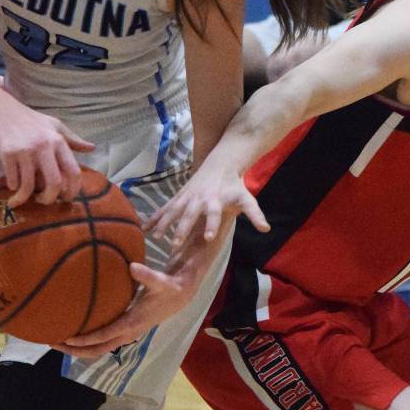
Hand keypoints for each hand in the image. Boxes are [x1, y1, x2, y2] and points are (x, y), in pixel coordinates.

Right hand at [0, 88, 94, 205]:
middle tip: (44, 202)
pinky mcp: (7, 153)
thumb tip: (92, 148)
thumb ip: (73, 139)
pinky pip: (13, 181)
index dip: (73, 190)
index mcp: (58, 140)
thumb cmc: (29, 119)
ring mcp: (25, 150)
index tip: (66, 199)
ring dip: (25, 198)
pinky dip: (13, 188)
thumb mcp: (54, 125)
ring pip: (29, 186)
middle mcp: (44, 145)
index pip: (73, 172)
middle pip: (54, 183)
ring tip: (22, 199)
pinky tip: (12, 187)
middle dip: (49, 199)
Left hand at [60, 253, 204, 358]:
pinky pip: (102, 340)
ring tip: (56, 339)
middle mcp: (126, 333)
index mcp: (131, 324)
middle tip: (51, 342)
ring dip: (77, 348)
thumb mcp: (161, 281)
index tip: (66, 338)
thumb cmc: (169, 287)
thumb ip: (147, 275)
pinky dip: (87, 340)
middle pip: (96, 350)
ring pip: (98, 348)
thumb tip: (132, 266)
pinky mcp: (124, 329)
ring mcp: (125, 333)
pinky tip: (75, 329)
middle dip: (74, 350)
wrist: (180, 295)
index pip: (104, 336)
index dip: (85, 339)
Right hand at [145, 162, 266, 247]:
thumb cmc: (233, 185)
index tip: (209, 238)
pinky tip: (143, 228)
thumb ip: (254, 214)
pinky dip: (154, 217)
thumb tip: (265, 229)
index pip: (214, 215)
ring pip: (172, 211)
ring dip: (164, 224)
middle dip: (182, 229)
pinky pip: (164, 208)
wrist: (220, 164)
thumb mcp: (246, 198)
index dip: (212, 225)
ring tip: (156, 238)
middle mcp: (198, 199)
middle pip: (189, 215)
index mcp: (215, 201)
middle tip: (175, 245)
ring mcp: (186, 197)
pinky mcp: (178, 197)